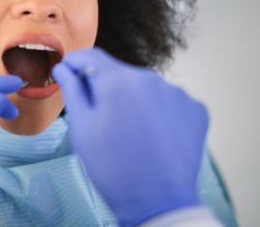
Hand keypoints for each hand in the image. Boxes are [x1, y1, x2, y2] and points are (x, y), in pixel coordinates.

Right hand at [52, 48, 208, 226]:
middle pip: (120, 73)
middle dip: (107, 88)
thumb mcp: (82, 129)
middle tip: (102, 117)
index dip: (76, 62)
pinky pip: (168, 100)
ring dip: (134, 99)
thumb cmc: (113, 169)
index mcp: (118, 81)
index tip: (69, 70)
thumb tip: (63, 68)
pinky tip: (152, 133)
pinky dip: (158, 111)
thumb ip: (72, 90)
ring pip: (145, 87)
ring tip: (131, 130)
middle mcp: (151, 78)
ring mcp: (177, 93)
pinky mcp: (196, 108)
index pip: (91, 56)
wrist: (157, 202)